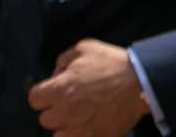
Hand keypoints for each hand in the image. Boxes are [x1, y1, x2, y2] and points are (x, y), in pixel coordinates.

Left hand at [27, 39, 150, 136]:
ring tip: (76, 117)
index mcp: (60, 89)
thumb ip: (63, 60)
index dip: (41, 94)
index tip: (50, 92)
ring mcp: (82, 128)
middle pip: (45, 120)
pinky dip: (79, 135)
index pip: (34, 99)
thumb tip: (56, 73)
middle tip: (67, 103)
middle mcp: (67, 112)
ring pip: (58, 135)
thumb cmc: (112, 64)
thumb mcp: (83, 49)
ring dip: (64, 127)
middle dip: (53, 111)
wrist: (141, 83)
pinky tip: (87, 125)